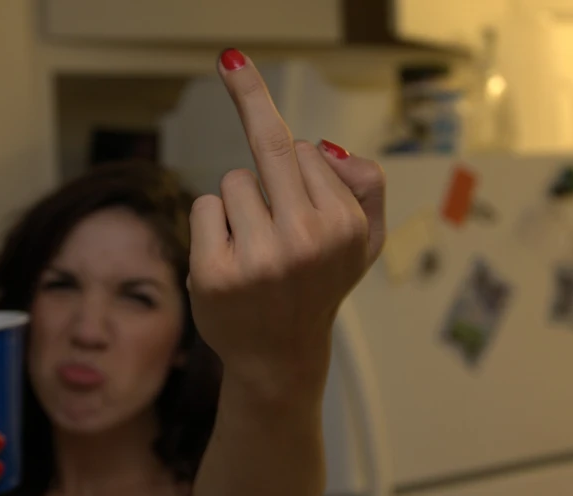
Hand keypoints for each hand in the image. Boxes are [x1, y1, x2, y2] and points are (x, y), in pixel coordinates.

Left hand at [187, 50, 385, 393]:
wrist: (280, 356)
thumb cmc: (320, 286)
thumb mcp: (367, 241)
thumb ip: (367, 184)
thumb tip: (324, 145)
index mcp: (344, 226)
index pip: (306, 151)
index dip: (295, 158)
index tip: (237, 65)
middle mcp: (305, 239)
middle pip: (270, 147)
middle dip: (249, 101)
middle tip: (229, 62)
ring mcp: (258, 258)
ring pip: (235, 181)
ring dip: (241, 205)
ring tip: (257, 247)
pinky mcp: (215, 273)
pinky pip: (205, 207)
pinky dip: (212, 224)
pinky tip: (230, 258)